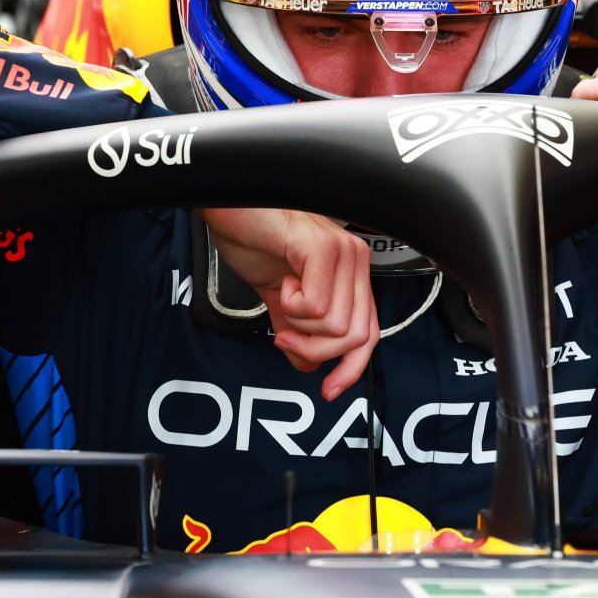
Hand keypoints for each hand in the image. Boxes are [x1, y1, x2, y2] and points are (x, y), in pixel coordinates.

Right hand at [201, 207, 378, 400]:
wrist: (229, 208)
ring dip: (299, 324)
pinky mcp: (323, 249)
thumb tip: (306, 366)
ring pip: (335, 326)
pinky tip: (284, 281)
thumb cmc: (254, 237)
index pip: (369, 332)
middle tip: (285, 334)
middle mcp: (355, 260)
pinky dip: (292, 305)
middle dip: (315, 349)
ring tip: (284, 294)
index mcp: (350, 272)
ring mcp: (343, 253)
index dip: (351, 367)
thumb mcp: (279, 295)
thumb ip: (297, 329)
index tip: (329, 390)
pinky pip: (317, 307)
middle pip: (355, 337)